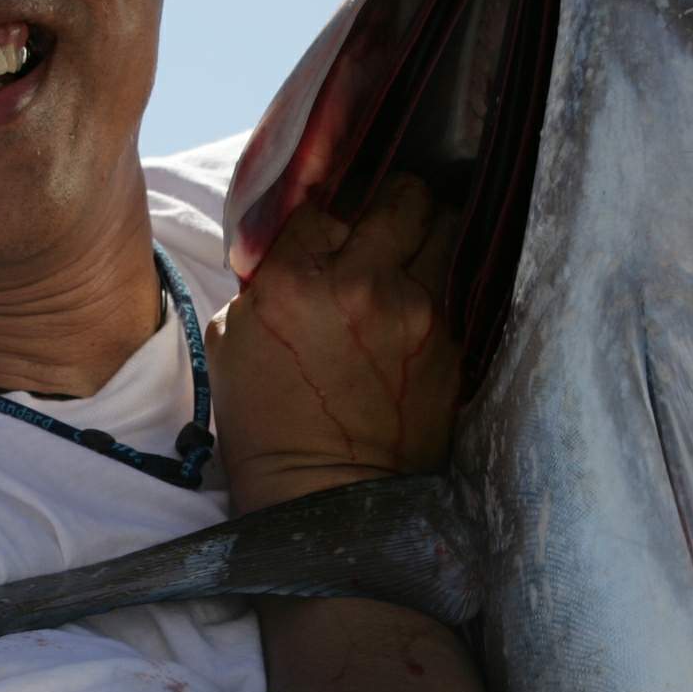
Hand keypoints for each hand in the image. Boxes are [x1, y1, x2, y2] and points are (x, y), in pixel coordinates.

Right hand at [211, 177, 458, 512]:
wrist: (327, 496)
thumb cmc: (267, 424)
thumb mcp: (233, 340)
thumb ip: (265, 280)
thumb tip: (298, 246)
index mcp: (293, 281)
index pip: (323, 204)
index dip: (327, 217)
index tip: (329, 234)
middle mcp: (361, 284)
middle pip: (401, 195)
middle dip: (394, 204)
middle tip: (389, 222)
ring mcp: (416, 312)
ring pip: (446, 227)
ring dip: (430, 236)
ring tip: (416, 255)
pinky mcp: (453, 342)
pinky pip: (459, 285)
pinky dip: (443, 287)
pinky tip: (423, 307)